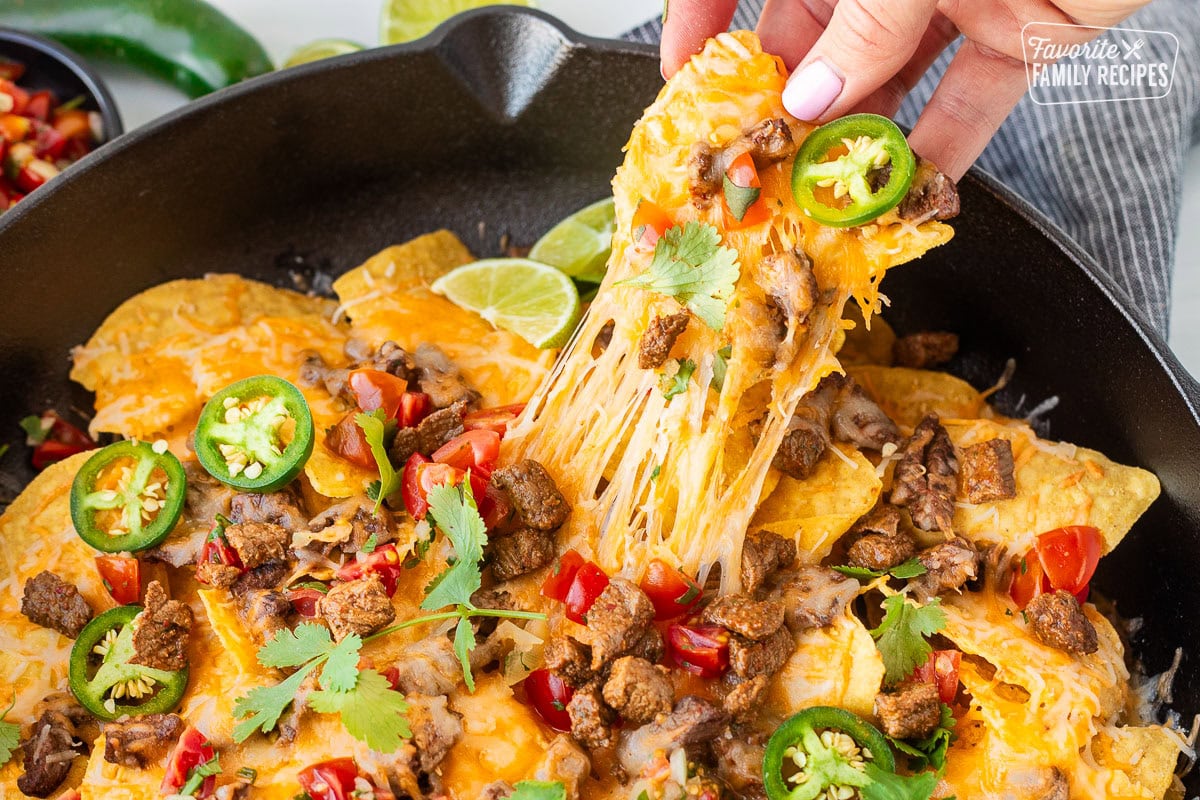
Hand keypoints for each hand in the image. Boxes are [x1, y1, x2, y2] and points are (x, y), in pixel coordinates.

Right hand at [661, 0, 1150, 178]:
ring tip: (833, 192)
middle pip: (818, 36)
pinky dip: (944, 148)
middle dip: (787, 103)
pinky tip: (913, 189)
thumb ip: (867, 20)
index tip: (685, 82)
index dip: (704, 19)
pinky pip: (972, 98)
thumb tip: (809, 93)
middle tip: (765, 165)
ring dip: (860, 140)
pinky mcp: (1023, 27)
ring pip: (889, 78)